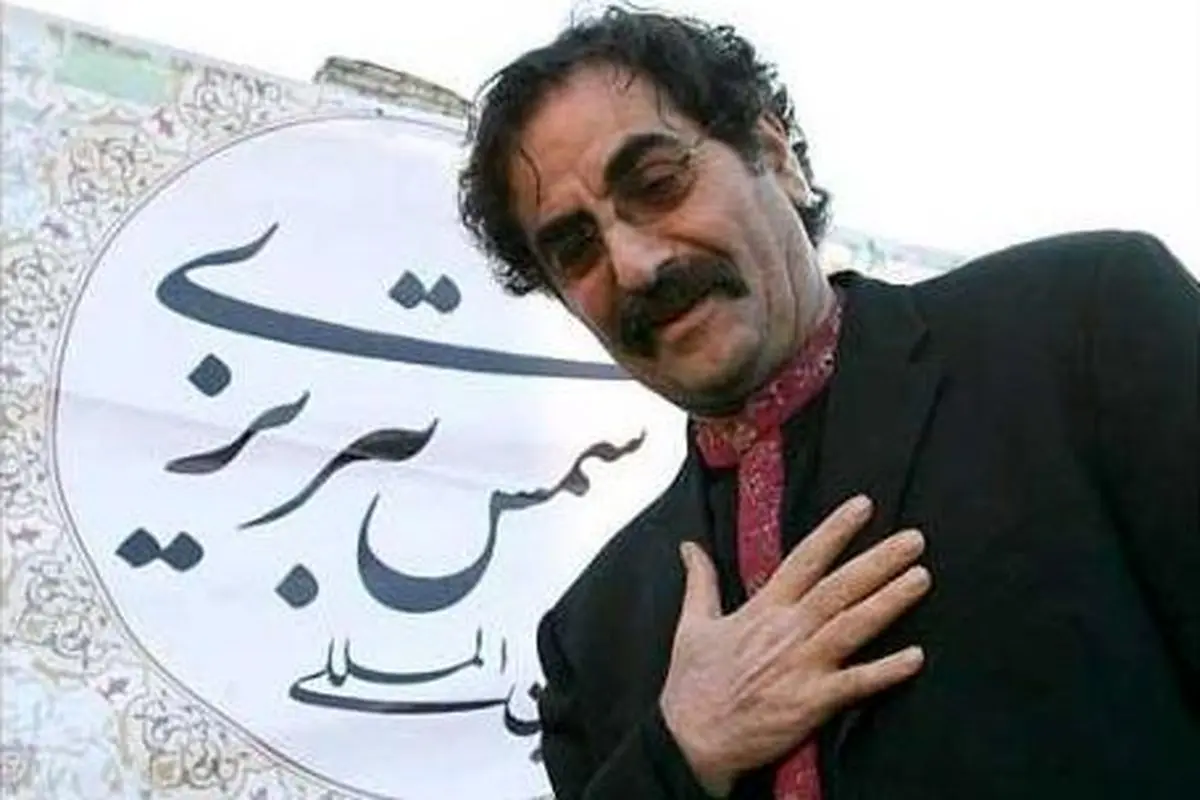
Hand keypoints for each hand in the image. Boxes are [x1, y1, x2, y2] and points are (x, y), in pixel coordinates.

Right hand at [658, 495, 930, 796]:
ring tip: (921, 577)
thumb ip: (700, 580)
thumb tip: (689, 545)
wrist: (691, 740)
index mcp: (762, 610)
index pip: (804, 560)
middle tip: (915, 539)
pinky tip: (916, 656)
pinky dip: (885, 671)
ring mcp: (801, 666)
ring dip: (889, 601)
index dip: (835, 531)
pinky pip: (855, 684)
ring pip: (852, 625)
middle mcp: (786, 632)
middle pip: (839, 588)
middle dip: (879, 561)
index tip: (863, 506)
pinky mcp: (811, 702)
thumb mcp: (692, 625)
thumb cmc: (693, 685)